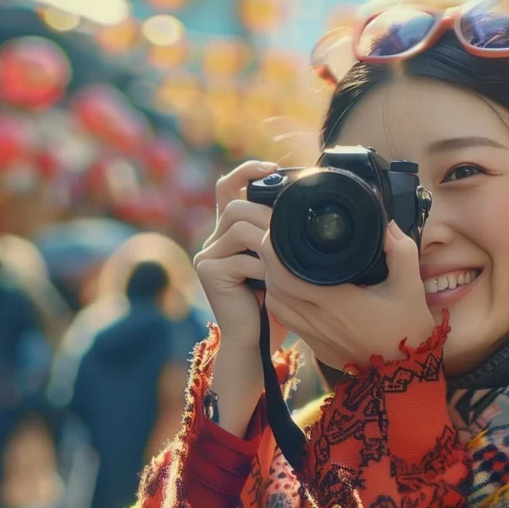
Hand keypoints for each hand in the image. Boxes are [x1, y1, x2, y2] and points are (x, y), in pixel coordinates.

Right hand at [194, 160, 277, 349]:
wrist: (256, 340)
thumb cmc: (275, 303)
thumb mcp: (281, 261)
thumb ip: (280, 235)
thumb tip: (301, 203)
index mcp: (229, 232)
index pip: (228, 188)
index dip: (246, 172)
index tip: (273, 166)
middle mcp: (214, 240)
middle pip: (234, 207)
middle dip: (265, 215)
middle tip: (289, 231)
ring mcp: (207, 255)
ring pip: (238, 228)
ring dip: (268, 244)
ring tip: (283, 263)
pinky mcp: (208, 271)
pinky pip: (241, 258)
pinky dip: (263, 270)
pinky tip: (271, 285)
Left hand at [258, 221, 435, 370]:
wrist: (405, 373)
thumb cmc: (407, 330)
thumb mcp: (411, 287)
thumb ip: (400, 252)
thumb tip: (386, 225)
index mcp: (335, 301)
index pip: (286, 275)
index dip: (273, 251)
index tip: (277, 231)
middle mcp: (317, 318)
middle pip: (274, 286)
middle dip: (269, 260)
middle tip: (278, 239)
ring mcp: (312, 334)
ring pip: (275, 303)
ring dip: (272, 281)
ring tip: (282, 261)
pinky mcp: (313, 344)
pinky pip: (284, 318)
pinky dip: (280, 300)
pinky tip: (291, 288)